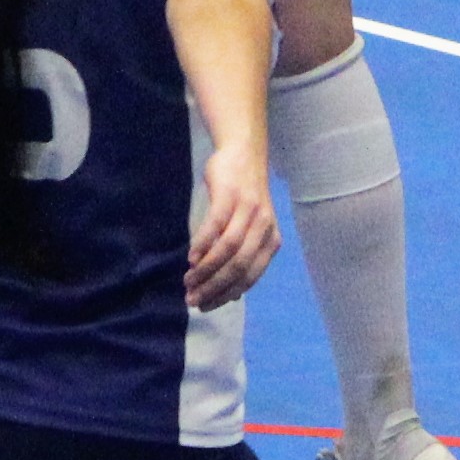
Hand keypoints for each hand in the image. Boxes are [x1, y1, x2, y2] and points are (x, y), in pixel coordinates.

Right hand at [185, 139, 278, 309]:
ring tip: (188, 280)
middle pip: (239, 268)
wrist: (243, 154)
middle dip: (214, 288)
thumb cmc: (243, 197)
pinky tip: (191, 258)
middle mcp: (264, 228)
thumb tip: (231, 296)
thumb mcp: (251, 230)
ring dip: (206, 270)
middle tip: (192, 298)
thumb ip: (244, 258)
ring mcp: (248, 211)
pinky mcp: (230, 196)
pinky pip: (215, 226)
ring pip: (228, 250)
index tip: (205, 305)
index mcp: (271, 241)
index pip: (250, 277)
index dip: (226, 295)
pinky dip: (202, 245)